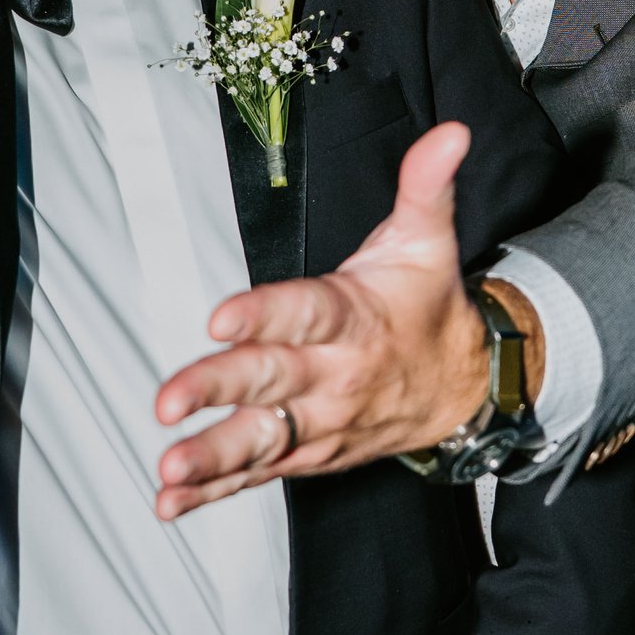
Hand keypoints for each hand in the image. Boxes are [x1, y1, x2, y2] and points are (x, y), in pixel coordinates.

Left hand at [153, 122, 538, 517]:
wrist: (464, 389)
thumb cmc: (428, 308)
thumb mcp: (430, 240)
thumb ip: (426, 185)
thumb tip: (450, 133)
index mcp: (353, 319)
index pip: (305, 313)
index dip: (262, 314)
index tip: (221, 318)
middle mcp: (333, 376)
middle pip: (270, 382)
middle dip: (218, 391)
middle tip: (170, 402)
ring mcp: (319, 422)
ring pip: (261, 441)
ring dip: (212, 458)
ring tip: (169, 469)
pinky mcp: (307, 453)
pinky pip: (258, 475)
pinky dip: (215, 492)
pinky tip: (171, 501)